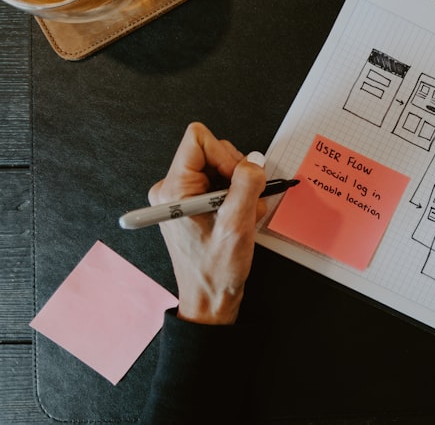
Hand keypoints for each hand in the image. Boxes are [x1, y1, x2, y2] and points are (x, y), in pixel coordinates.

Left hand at [147, 122, 266, 324]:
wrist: (209, 300)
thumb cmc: (215, 271)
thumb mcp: (237, 226)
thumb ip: (247, 186)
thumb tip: (256, 160)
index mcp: (174, 190)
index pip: (198, 139)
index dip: (226, 154)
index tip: (239, 179)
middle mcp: (173, 188)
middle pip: (214, 151)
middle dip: (238, 174)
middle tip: (244, 204)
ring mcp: (183, 196)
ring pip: (222, 167)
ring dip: (242, 189)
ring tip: (244, 217)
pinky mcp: (193, 203)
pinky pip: (222, 183)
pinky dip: (238, 198)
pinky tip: (241, 220)